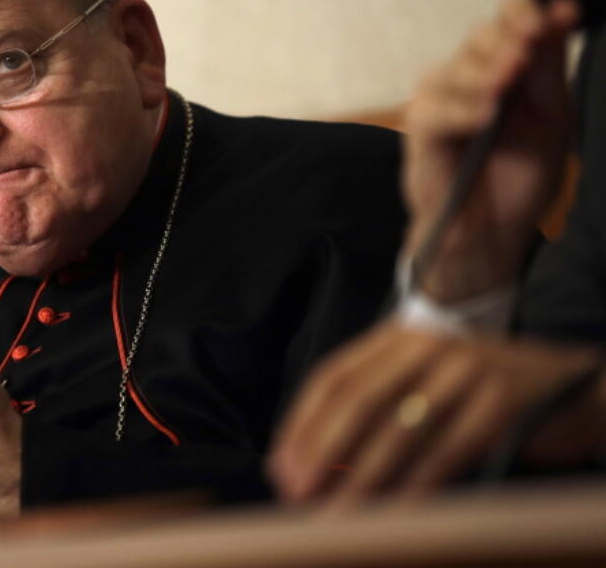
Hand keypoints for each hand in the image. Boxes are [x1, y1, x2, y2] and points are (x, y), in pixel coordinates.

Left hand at [268, 323, 605, 505]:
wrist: (575, 389)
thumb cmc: (482, 397)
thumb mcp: (423, 389)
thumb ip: (376, 413)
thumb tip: (313, 465)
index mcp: (397, 338)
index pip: (332, 377)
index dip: (301, 425)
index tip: (279, 468)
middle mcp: (425, 345)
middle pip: (356, 399)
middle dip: (319, 451)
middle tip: (296, 493)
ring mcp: (464, 369)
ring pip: (398, 429)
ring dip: (361, 479)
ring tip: (336, 517)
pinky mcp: (498, 400)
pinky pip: (445, 451)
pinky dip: (416, 487)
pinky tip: (394, 516)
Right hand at [403, 0, 577, 301]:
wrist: (493, 234)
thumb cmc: (520, 177)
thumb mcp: (551, 117)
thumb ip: (549, 68)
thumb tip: (563, 9)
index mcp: (502, 69)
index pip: (506, 20)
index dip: (526, 12)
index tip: (560, 16)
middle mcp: (466, 78)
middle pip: (479, 36)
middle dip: (508, 41)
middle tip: (527, 57)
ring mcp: (438, 103)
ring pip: (455, 68)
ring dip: (486, 74)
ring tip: (508, 89)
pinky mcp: (419, 133)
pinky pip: (435, 110)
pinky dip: (463, 110)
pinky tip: (486, 117)